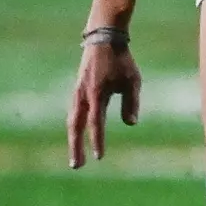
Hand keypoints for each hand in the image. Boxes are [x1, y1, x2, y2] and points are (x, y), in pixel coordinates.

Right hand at [68, 42, 141, 167]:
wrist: (104, 39)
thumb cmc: (121, 60)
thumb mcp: (132, 81)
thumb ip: (131, 103)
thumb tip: (131, 124)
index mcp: (96, 94)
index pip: (96, 123)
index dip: (97, 141)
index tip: (99, 157)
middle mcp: (83, 95)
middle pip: (76, 126)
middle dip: (76, 147)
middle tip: (77, 166)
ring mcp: (77, 92)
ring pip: (72, 120)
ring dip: (73, 138)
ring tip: (76, 155)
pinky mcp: (78, 89)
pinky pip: (73, 112)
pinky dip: (75, 126)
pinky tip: (78, 135)